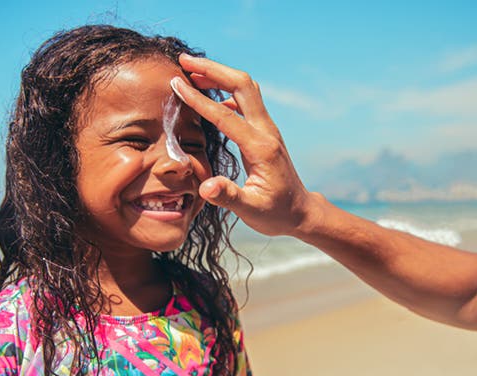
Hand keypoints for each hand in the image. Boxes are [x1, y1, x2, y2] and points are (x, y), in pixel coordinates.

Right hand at [170, 54, 315, 236]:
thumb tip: (206, 187)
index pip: (225, 115)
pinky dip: (225, 89)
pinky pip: (246, 100)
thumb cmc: (275, 213)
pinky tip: (209, 96)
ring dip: (219, 75)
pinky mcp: (264, 131)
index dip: (198, 99)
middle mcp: (266, 131)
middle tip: (183, 60)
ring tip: (191, 71)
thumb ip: (228, 196)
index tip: (176, 84)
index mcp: (260, 148)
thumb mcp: (251, 211)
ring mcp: (267, 128)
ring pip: (245, 88)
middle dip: (213, 69)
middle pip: (243, 84)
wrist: (300, 212)